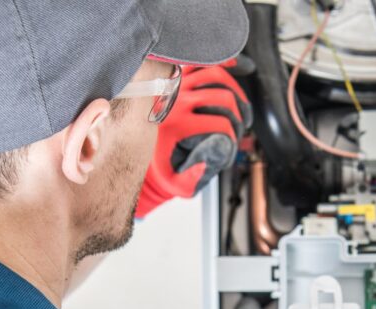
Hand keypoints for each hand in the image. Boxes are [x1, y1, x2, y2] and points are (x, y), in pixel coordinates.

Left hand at [135, 60, 252, 218]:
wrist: (136, 147)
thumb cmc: (160, 165)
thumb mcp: (175, 181)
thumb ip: (193, 178)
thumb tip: (209, 162)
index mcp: (176, 125)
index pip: (220, 124)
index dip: (234, 136)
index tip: (232, 144)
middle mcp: (175, 101)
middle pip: (223, 97)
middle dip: (238, 115)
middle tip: (239, 127)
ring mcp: (176, 84)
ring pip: (216, 74)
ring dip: (235, 91)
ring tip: (239, 107)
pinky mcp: (176, 75)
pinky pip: (200, 61)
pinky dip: (219, 61)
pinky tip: (234, 67)